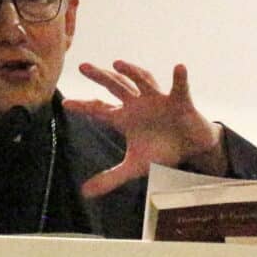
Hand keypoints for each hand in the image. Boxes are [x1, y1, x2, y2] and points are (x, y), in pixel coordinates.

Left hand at [65, 60, 227, 196]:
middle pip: (116, 87)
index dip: (83, 107)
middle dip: (100, 77)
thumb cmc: (161, 151)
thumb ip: (110, 178)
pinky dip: (180, 78)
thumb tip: (84, 193)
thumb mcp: (134, 167)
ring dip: (132, 72)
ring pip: (143, 82)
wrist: (190, 148)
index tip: (66, 103)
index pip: (99, 110)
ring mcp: (158, 100)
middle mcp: (138, 104)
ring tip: (118, 63)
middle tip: (83, 67)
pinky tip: (179, 68)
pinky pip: (180, 88)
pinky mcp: (180, 101)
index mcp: (125, 118)